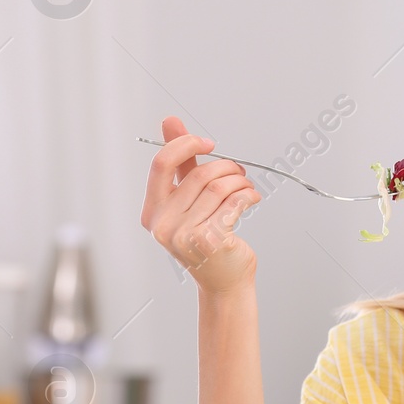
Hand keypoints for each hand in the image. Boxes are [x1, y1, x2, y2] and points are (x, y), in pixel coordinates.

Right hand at [140, 115, 260, 293]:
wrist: (224, 282)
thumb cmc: (206, 240)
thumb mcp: (188, 201)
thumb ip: (181, 163)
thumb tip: (170, 121)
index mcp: (152, 212)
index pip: (162, 164)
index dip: (186, 145)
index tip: (208, 143)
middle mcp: (162, 225)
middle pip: (199, 175)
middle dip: (225, 167)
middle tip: (239, 171)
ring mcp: (183, 235)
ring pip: (218, 187)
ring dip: (239, 181)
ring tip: (246, 185)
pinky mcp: (208, 240)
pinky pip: (233, 202)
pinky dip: (248, 194)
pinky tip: (251, 198)